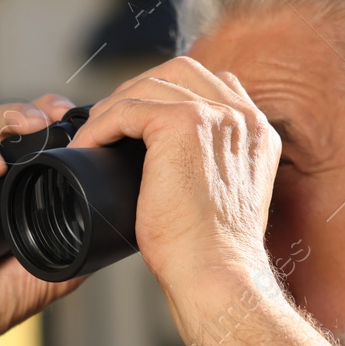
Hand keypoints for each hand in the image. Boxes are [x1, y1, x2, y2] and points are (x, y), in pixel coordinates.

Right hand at [0, 95, 85, 345]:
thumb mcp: (55, 273)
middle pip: (15, 125)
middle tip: (56, 114)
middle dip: (38, 111)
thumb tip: (117, 222)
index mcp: (22, 191)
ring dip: (11, 117)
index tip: (82, 118)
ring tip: (30, 127)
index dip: (61, 124)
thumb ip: (83, 244)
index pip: (44, 143)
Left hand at [68, 58, 280, 295]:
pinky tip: (87, 147)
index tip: (140, 122)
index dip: (169, 96)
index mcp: (257, 133)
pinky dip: (99, 126)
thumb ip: (209, 169)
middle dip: (139, 89)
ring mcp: (215, 116)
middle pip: (181, 71)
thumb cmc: (211, 255)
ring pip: (150, 86)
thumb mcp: (221, 201)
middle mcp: (243, 117)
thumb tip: (164, 164)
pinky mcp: (183, 124)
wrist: (216, 274)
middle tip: (110, 121)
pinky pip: (126, 109)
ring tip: (92, 136)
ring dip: (113, 107)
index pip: (212, 86)